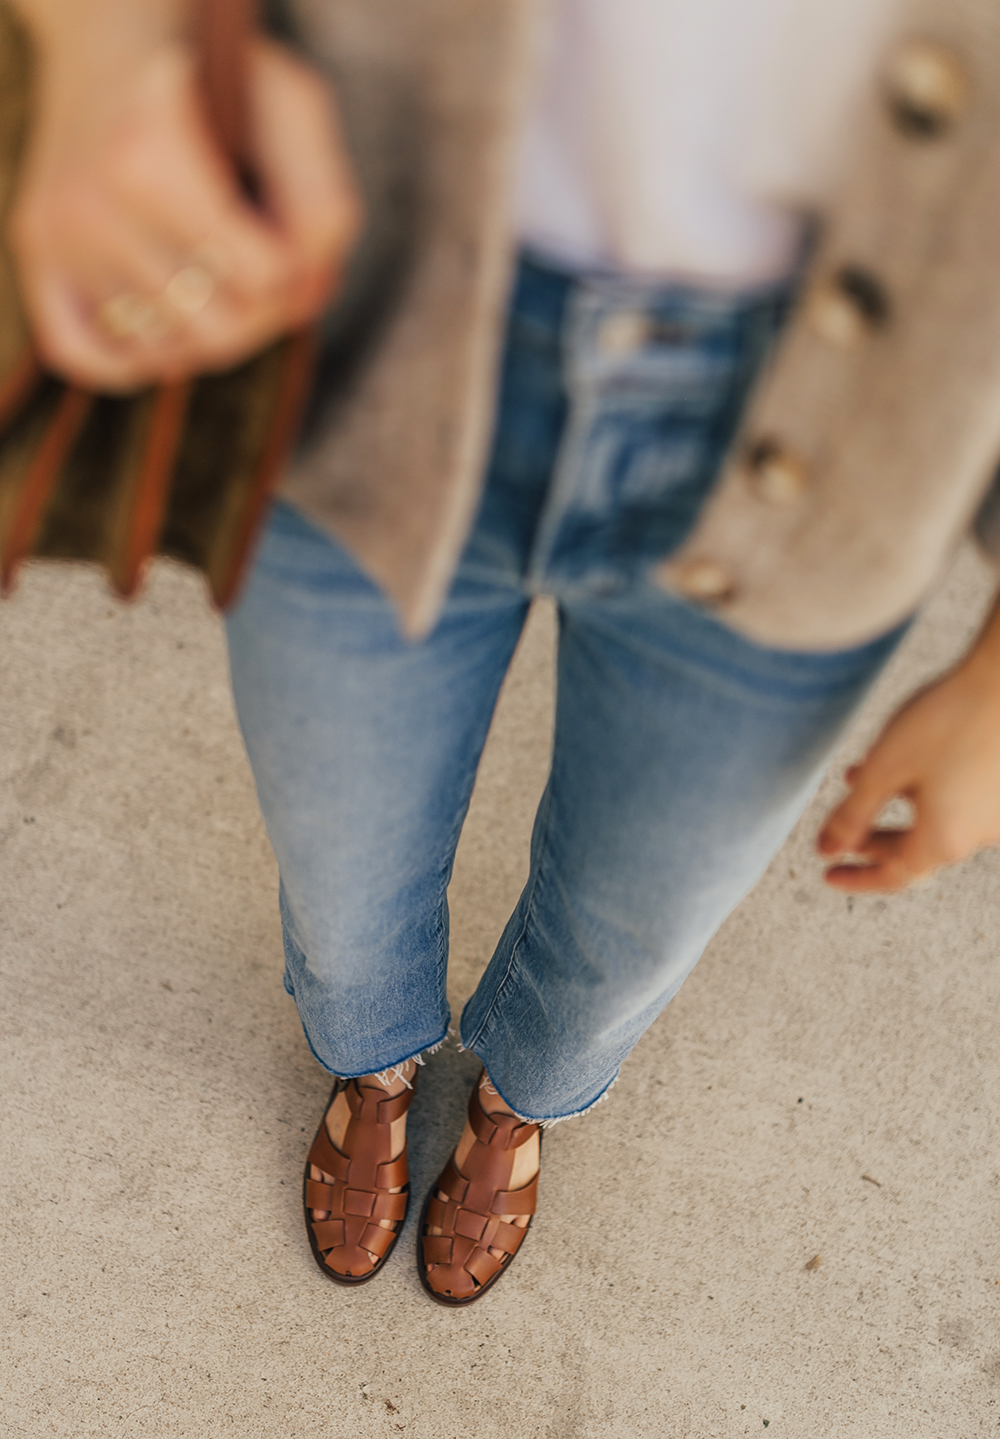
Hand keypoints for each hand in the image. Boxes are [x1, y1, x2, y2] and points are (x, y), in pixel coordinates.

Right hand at [6, 31, 361, 389]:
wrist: (109, 23)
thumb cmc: (216, 71)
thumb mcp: (290, 107)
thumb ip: (323, 199)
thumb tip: (307, 293)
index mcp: (152, 155)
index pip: (265, 277)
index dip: (304, 272)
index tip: (303, 246)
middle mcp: (91, 202)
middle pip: (218, 333)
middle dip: (265, 316)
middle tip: (272, 279)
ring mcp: (58, 233)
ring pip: (163, 353)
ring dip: (209, 332)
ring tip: (224, 286)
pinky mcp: (36, 252)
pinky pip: (83, 355)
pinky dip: (131, 363)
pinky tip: (165, 328)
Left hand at [817, 654, 999, 891]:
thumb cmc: (946, 720)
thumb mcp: (884, 769)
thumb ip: (851, 816)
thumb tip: (825, 851)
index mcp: (946, 840)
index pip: (894, 876)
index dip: (857, 878)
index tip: (827, 873)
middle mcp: (978, 834)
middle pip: (915, 851)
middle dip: (872, 841)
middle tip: (839, 833)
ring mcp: (995, 811)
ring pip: (934, 820)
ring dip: (892, 806)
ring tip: (855, 778)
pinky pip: (958, 800)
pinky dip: (921, 790)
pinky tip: (900, 759)